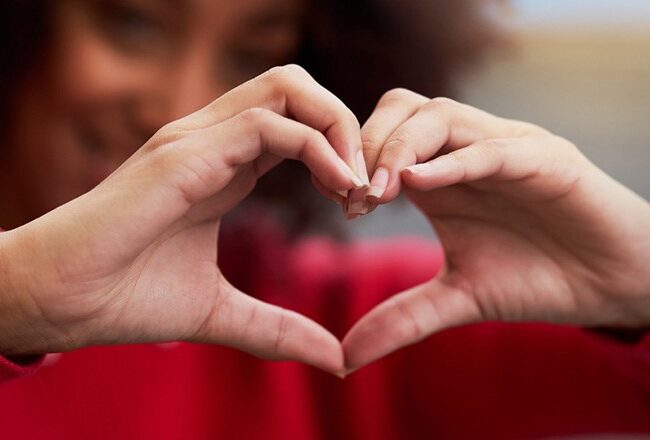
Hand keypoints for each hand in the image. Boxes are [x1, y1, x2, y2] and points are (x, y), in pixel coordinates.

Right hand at [0, 65, 365, 374]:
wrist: (61, 301)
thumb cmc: (126, 297)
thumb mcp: (221, 312)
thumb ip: (278, 328)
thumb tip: (334, 360)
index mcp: (223, 166)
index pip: (296, 125)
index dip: (339, 155)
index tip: (359, 205)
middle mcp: (212, 141)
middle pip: (297, 89)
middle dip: (346, 127)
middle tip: (366, 186)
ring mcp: (197, 140)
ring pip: (287, 88)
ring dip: (337, 130)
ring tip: (356, 186)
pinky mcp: (185, 154)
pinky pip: (267, 124)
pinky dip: (316, 148)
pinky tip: (338, 189)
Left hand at [343, 89, 649, 370]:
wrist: (610, 285)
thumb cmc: (535, 279)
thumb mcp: (457, 299)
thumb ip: (402, 318)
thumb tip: (345, 359)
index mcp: (441, 175)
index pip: (382, 137)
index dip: (353, 163)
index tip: (342, 206)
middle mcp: (467, 151)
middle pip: (401, 109)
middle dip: (368, 146)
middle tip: (355, 198)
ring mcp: (506, 148)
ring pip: (440, 116)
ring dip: (399, 148)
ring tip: (378, 194)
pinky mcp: (546, 159)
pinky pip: (492, 148)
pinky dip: (454, 161)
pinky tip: (419, 183)